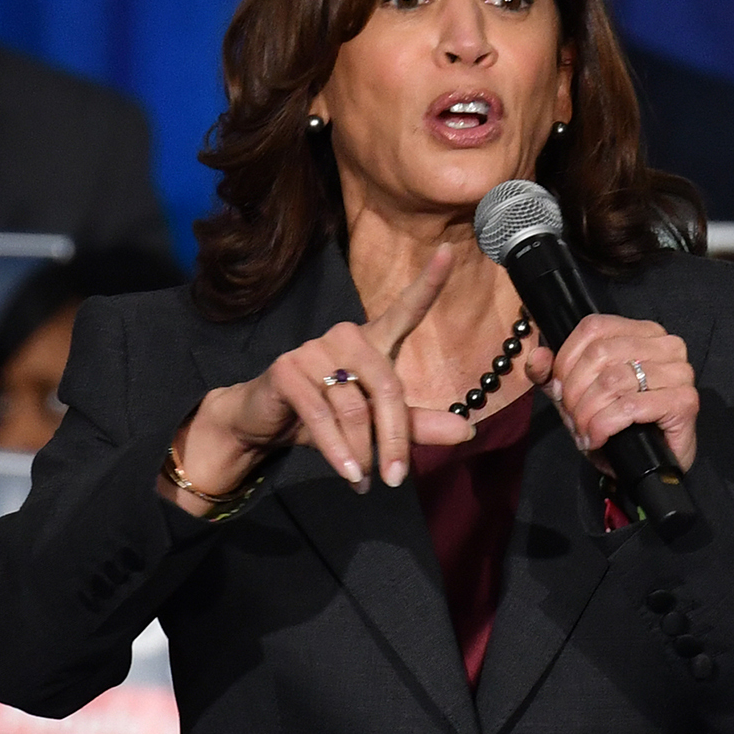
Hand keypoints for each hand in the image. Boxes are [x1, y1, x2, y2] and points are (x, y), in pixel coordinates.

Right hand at [169, 246, 472, 510]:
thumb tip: (468, 433)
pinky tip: (349, 473)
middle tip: (396, 478)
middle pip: (388, 387)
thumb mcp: (375, 425)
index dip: (428, 283)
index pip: (405, 310)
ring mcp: (315, 350)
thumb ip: (417, 426)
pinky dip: (338, 451)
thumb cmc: (327, 418)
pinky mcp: (288, 370)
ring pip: (354, 408)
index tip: (449, 253)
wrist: (265, 424)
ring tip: (365, 480)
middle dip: (395, 438)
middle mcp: (347, 337)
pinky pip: (322, 416)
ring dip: (363, 452)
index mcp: (373, 343)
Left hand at [524, 314, 696, 471]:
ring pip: (613, 380)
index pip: (593, 328)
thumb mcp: (577, 394)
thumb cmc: (618, 425)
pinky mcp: (684, 401)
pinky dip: (605, 425)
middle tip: (573, 418)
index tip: (560, 390)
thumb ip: (552, 373)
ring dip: (588, 412)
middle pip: (600, 353)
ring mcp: (680, 372)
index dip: (566, 360)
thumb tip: (537, 357)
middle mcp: (666, 344)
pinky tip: (599, 438)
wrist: (649, 465)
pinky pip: (630, 407)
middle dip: (575, 391)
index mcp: (641, 332)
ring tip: (585, 431)